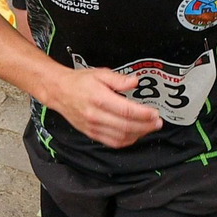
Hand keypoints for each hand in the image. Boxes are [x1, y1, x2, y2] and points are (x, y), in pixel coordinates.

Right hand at [47, 66, 163, 147]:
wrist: (59, 92)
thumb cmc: (79, 82)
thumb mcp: (100, 73)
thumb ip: (119, 79)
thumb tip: (135, 82)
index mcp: (99, 99)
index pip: (126, 111)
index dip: (144, 114)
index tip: (155, 113)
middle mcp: (96, 115)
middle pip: (126, 126)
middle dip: (146, 126)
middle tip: (158, 122)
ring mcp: (93, 127)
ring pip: (121, 137)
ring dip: (138, 134)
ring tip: (149, 127)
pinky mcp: (92, 133)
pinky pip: (112, 142)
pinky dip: (126, 140)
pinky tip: (135, 134)